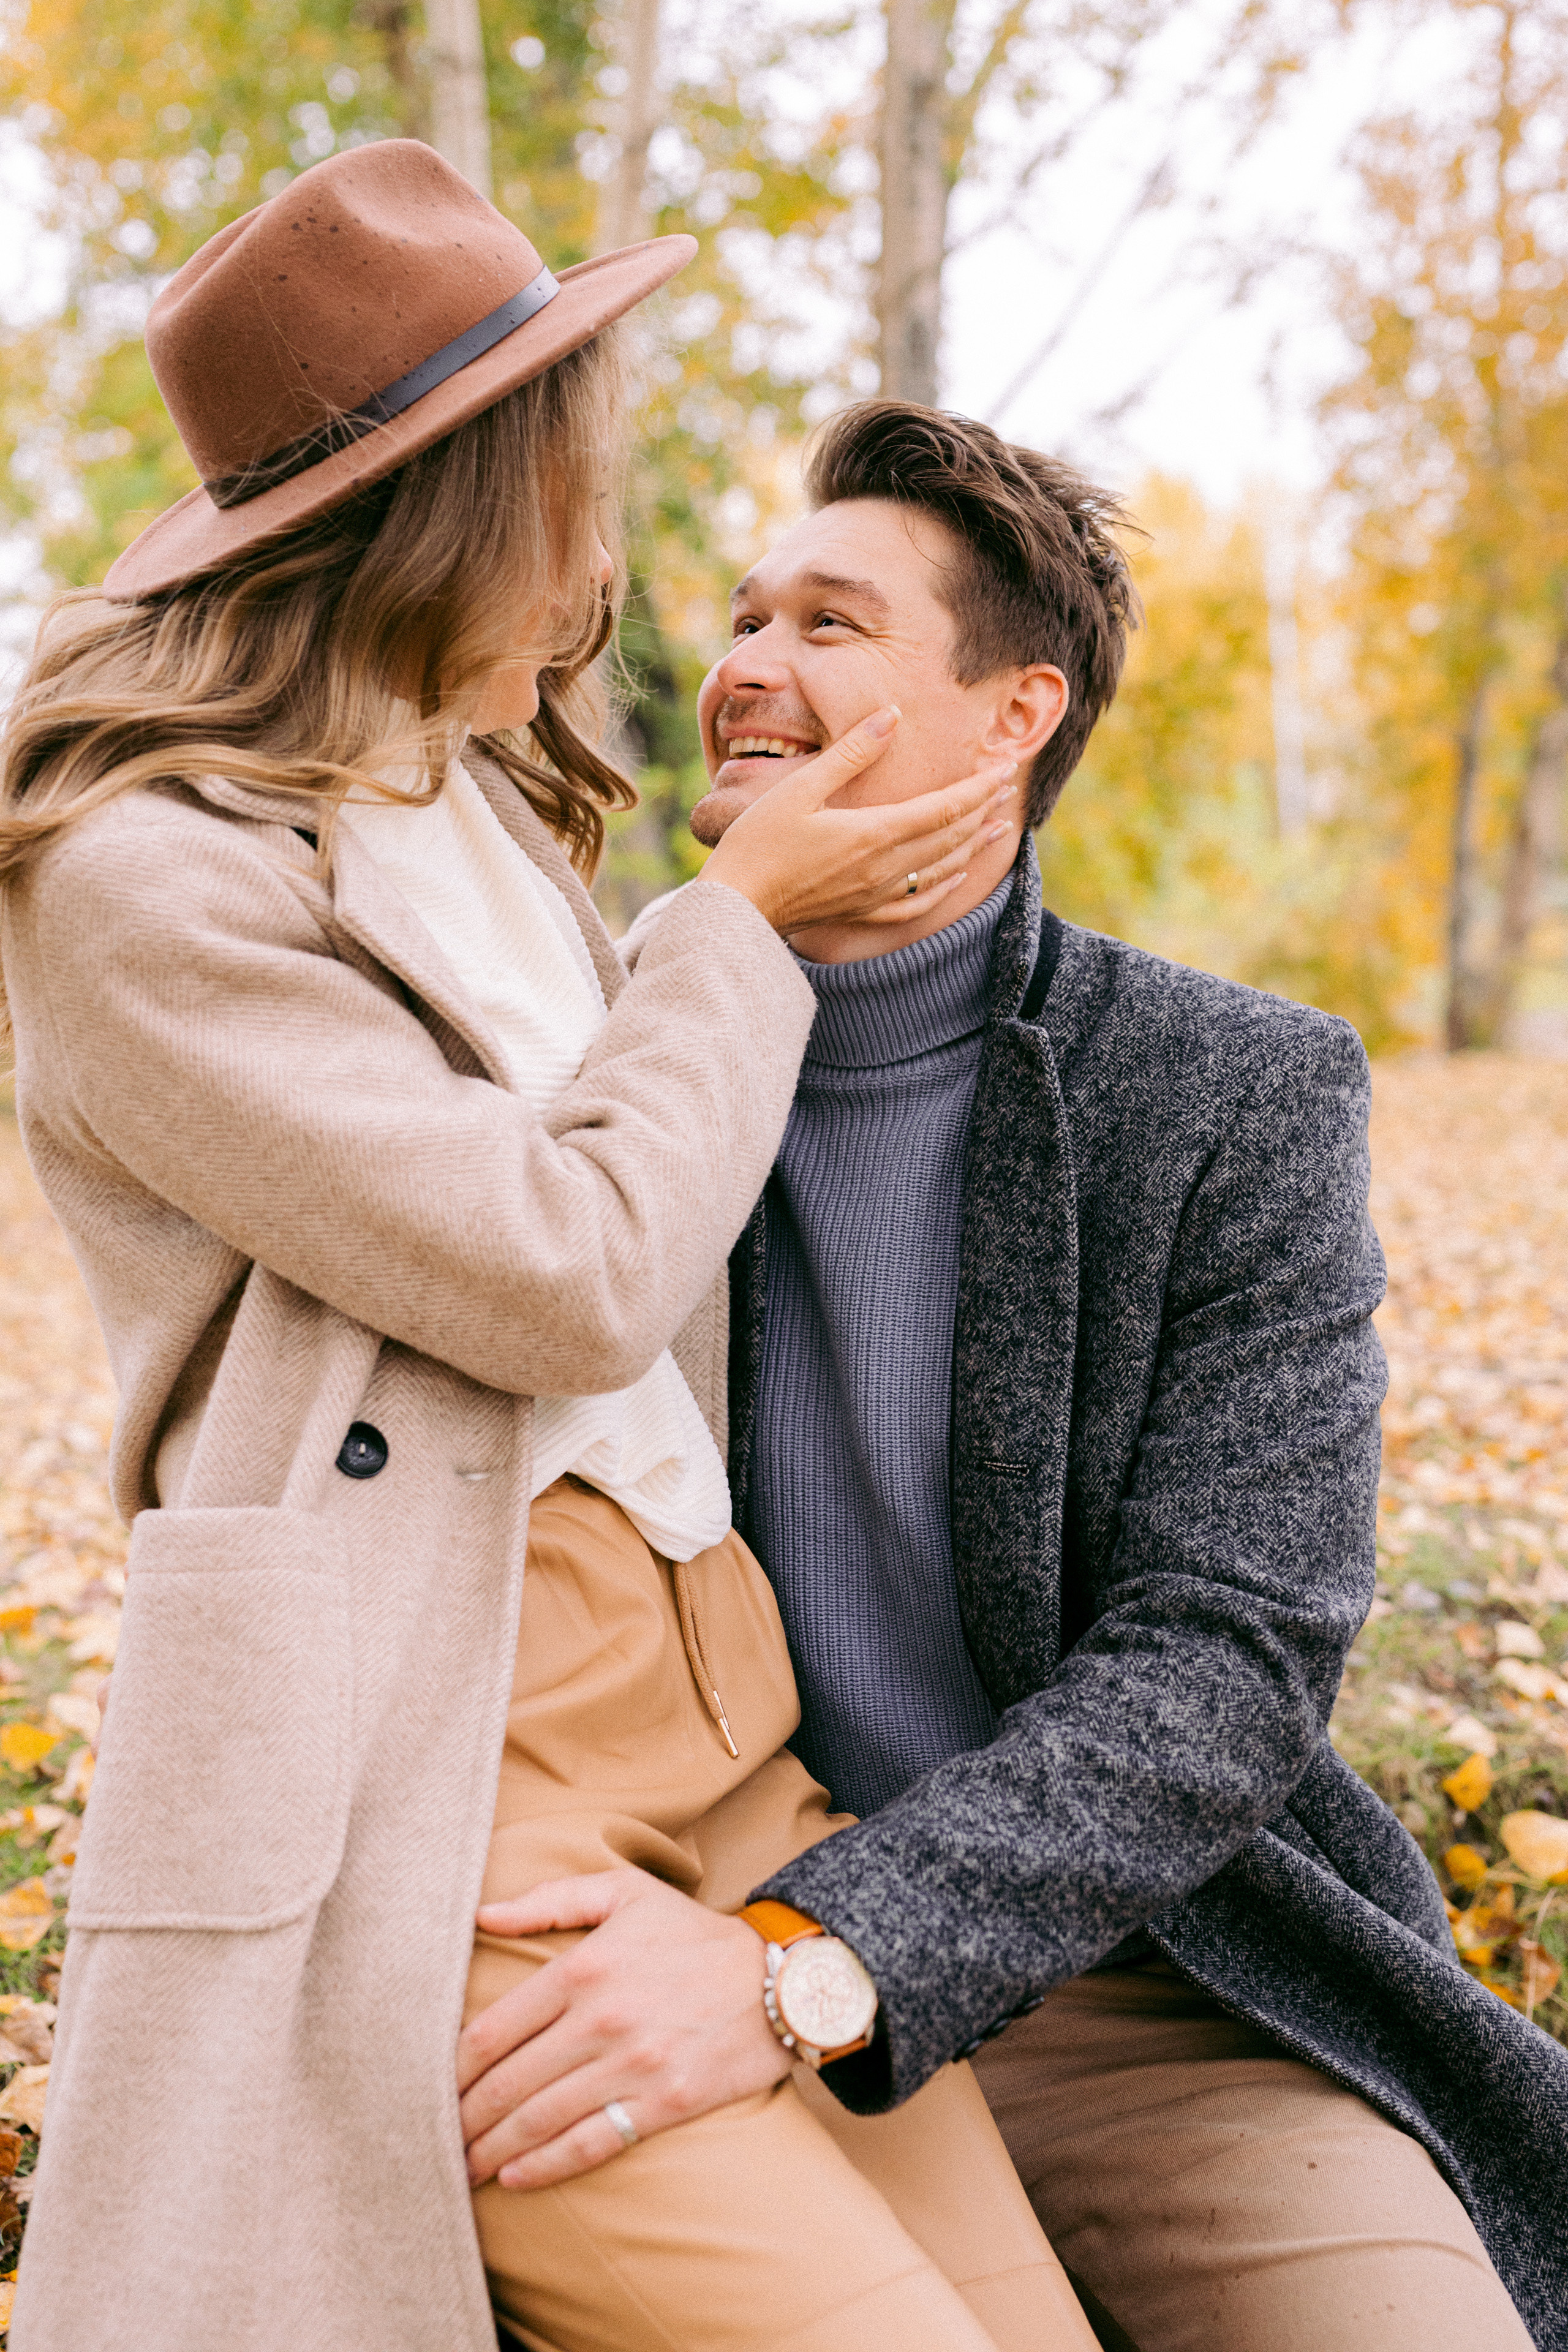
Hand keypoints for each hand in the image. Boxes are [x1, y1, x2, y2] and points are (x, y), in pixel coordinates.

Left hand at [458, 1868, 789, 2189]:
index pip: (493, 2030)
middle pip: (507, 2083)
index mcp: (583, 1968)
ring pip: (540, 2120)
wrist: (782, 1978)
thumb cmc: (693, 1934)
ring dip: (490, 2150)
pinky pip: (590, 2144)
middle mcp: (601, 2020)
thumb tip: (480, 1914)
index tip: (425, 2087)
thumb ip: (550, 1900)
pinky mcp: (664, 2104)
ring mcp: (633, 2066)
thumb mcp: (625, 1893)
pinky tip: (512, 2178)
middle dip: (461, 2118)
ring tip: (460, 2167)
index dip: (450, 2067)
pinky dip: (544, 2167)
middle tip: (432, 2140)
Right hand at [699, 705, 1016, 934]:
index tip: (1003, 766)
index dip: (978, 787)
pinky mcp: (862, 911)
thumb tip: (891, 715)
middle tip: (1007, 785)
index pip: (944, 808)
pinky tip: (955, 876)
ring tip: (998, 827)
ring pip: (942, 870)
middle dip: (982, 808)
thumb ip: (851, 752)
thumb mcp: (800, 788)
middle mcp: (884, 867)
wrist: (736, 908)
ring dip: (973, 845)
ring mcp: (875, 894)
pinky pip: (918, 903)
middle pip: (950, 837)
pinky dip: (945, 887)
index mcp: (874, 833)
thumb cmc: (759, 844)